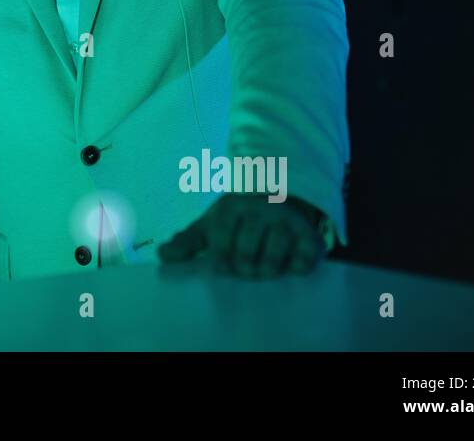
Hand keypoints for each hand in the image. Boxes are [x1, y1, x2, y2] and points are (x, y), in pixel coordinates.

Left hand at [158, 194, 325, 277]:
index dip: (220, 259)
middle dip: (243, 269)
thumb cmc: (239, 220)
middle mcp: (261, 210)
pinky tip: (287, 264)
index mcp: (232, 207)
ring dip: (265, 272)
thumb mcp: (212, 225)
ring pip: (271, 262)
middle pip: (245, 255)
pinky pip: (300, 264)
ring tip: (262, 268)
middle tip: (245, 268)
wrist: (281, 200)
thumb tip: (163, 256)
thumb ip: (188, 241)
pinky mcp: (310, 237)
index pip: (221, 240)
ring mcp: (287, 222)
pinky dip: (293, 270)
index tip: (221, 266)